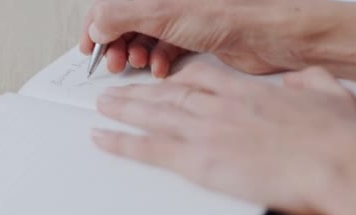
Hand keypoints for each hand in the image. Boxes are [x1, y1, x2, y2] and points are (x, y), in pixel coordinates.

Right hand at [80, 0, 297, 77]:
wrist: (266, 34)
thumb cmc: (227, 14)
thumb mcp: (159, 12)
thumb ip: (118, 16)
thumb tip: (96, 26)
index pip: (111, 5)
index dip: (96, 25)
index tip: (89, 47)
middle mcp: (165, 2)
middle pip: (125, 23)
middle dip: (116, 45)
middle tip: (115, 61)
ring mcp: (179, 18)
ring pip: (144, 38)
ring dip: (136, 55)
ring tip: (137, 65)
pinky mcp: (192, 36)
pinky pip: (164, 49)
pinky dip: (157, 61)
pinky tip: (160, 68)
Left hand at [92, 64, 355, 214]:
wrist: (332, 162)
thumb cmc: (334, 137)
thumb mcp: (328, 95)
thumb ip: (307, 84)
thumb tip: (298, 83)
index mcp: (245, 93)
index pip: (200, 77)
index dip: (176, 76)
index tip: (162, 77)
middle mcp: (217, 107)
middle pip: (167, 93)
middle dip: (139, 92)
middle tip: (117, 92)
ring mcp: (204, 132)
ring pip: (151, 116)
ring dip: (122, 110)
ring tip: (101, 107)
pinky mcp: (197, 161)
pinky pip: (148, 149)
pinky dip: (120, 143)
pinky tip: (101, 139)